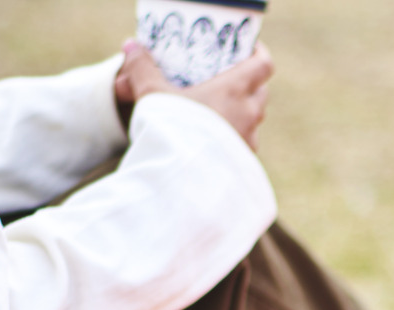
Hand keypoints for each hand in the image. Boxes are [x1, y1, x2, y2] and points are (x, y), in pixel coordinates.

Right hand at [114, 39, 273, 149]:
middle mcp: (249, 113)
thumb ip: (142, 68)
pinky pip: (244, 144)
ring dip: (240, 113)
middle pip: (260, 92)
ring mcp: (248, 140)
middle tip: (225, 80)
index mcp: (235, 89)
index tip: (245, 51)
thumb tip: (130, 46)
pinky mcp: (243, 163)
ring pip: (253, 120)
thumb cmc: (172, 130)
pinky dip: (233, 138)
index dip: (258, 54)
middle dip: (247, 85)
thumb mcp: (152, 94)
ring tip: (215, 112)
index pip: (263, 64)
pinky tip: (212, 141)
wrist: (183, 179)